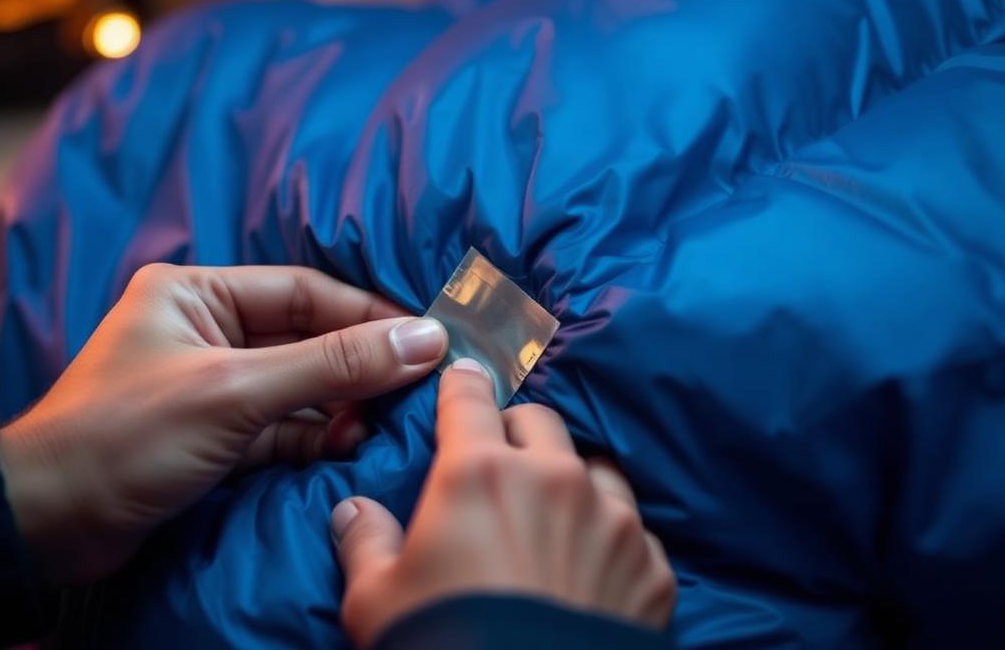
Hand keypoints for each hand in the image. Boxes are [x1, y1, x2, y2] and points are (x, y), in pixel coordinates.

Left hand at [0, 264, 447, 584]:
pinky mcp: (215, 435)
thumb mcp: (237, 393)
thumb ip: (334, 365)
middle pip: (308, 339)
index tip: (429, 341)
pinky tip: (348, 449)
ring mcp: (212, 386)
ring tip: (382, 428)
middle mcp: (206, 331)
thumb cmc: (126, 437)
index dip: (371, 316)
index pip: (306, 292)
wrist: (44, 525)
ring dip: (343, 408)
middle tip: (416, 392)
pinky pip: (283, 427)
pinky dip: (316, 438)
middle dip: (361, 368)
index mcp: (196, 293)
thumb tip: (425, 339)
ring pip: (300, 387)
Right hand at [332, 359, 676, 647]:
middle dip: (516, 433)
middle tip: (498, 465)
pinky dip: (610, 541)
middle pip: (539, 421)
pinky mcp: (651, 568)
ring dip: (572, 480)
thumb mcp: (376, 601)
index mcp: (480, 473)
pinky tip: (593, 570)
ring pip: (596, 469)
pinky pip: (633, 533)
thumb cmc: (439, 646)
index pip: (469, 399)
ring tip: (554, 514)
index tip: (461, 380)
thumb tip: (352, 512)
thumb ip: (365, 543)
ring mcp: (613, 522)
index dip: (461, 386)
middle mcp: (555, 480)